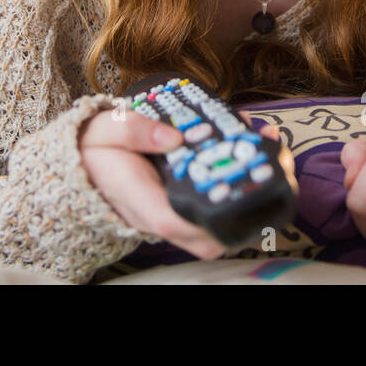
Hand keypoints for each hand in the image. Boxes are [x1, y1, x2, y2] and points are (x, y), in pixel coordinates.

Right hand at [79, 105, 288, 258]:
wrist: (89, 162)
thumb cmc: (96, 148)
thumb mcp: (104, 130)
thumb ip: (132, 131)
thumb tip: (171, 137)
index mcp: (139, 200)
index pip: (174, 221)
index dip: (207, 215)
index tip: (237, 189)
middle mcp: (162, 215)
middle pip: (210, 235)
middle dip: (249, 211)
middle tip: (276, 167)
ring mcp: (177, 214)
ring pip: (221, 225)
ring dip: (254, 197)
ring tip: (276, 155)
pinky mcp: (187, 205)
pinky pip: (220, 206)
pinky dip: (244, 185)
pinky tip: (260, 149)